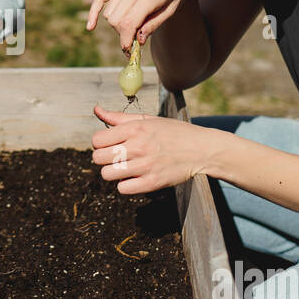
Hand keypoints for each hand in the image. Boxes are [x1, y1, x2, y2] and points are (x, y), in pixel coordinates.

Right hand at [85, 0, 194, 50]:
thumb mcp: (172, 9)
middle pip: (116, 20)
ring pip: (109, 13)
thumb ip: (153, 24)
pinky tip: (91, 27)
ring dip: (116, 25)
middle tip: (134, 38)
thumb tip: (137, 40)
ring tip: (130, 25)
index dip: (126, 40)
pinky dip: (94, 12)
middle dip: (122, 33)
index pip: (128, 23)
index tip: (129, 51)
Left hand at [90, 105, 222, 193]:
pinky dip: (126, 185)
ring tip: (124, 168)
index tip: (110, 145)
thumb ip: (119, 117)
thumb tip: (96, 109)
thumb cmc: (173, 132)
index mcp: (135, 128)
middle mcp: (138, 146)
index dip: (100, 143)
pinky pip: (123, 188)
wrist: (201, 149)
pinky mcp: (152, 182)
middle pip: (98, 158)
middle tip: (115, 157)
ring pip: (107, 174)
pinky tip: (134, 178)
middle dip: (103, 158)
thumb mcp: (148, 119)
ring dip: (113, 173)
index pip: (97, 140)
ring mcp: (145, 165)